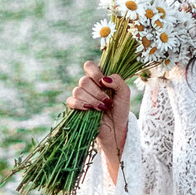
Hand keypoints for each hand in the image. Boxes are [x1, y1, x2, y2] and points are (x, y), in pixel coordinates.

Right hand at [67, 61, 130, 180]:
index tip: (103, 82)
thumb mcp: (125, 93)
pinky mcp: (75, 108)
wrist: (116, 128)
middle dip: (97, 92)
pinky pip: (71, 101)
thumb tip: (104, 79)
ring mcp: (80, 96)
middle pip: (84, 80)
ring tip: (102, 108)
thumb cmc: (120, 109)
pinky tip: (89, 109)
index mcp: (98, 78)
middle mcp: (88, 85)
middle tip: (107, 102)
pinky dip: (80, 104)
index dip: (94, 72)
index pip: (88, 66)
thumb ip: (118, 81)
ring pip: (78, 90)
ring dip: (91, 100)